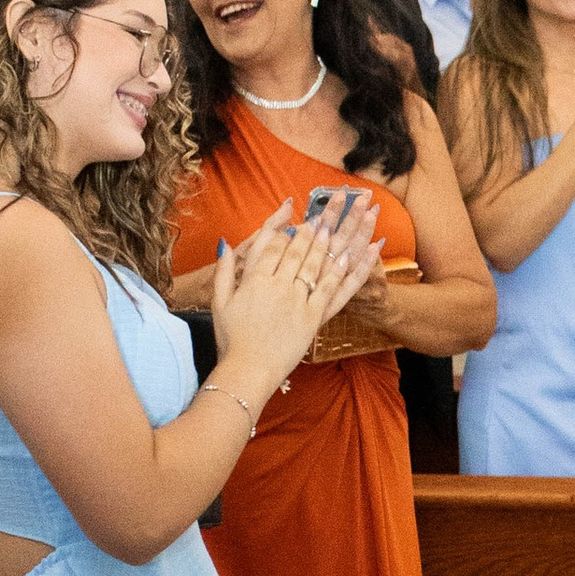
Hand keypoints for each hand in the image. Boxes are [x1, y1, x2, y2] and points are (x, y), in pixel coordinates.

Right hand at [211, 194, 382, 391]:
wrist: (249, 370)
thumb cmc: (231, 340)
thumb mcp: (219, 303)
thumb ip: (224, 272)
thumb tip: (227, 245)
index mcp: (254, 279)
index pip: (274, 246)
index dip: (286, 230)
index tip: (297, 218)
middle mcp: (278, 285)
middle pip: (300, 248)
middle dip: (316, 224)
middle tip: (330, 205)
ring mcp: (298, 300)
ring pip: (318, 263)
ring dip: (333, 239)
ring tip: (344, 220)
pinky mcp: (314, 317)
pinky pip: (333, 289)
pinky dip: (345, 270)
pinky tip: (356, 253)